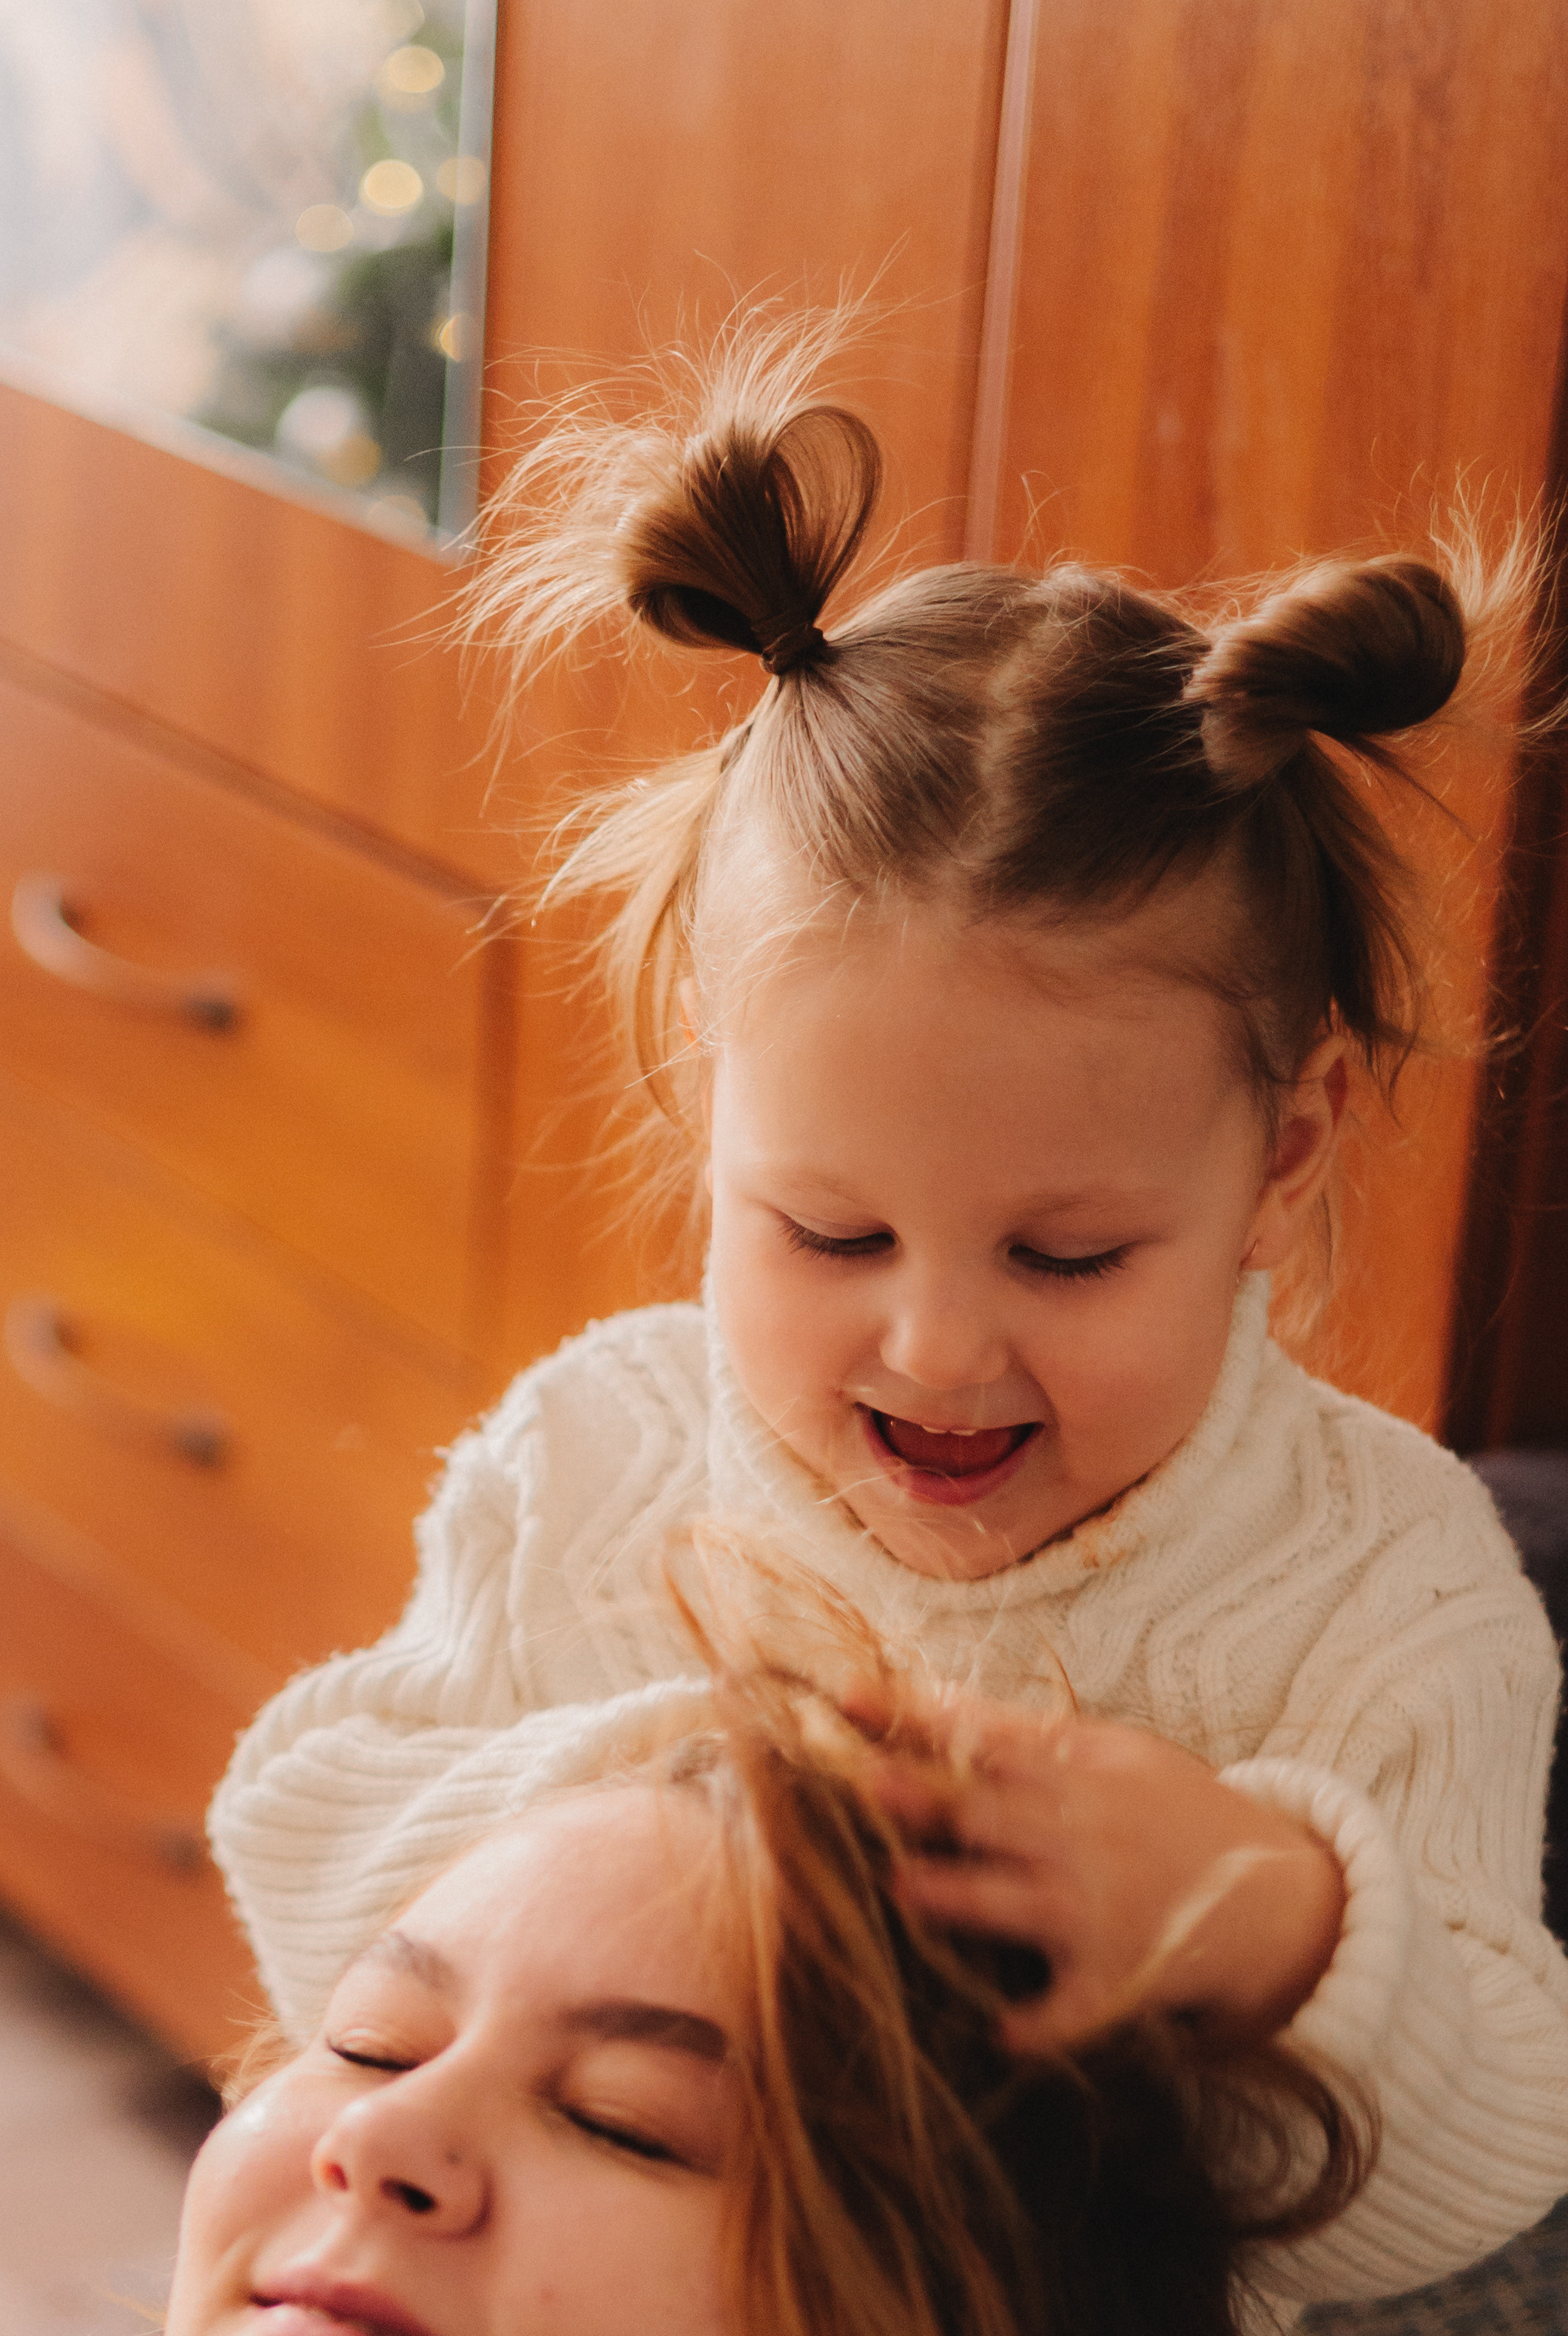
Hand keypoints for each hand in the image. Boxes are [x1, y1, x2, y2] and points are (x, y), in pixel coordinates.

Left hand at [845, 1683, 1345, 2053]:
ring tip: (903, 1889)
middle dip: (930, 1799)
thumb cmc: (1176, 1811)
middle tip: (866, 1782)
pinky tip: (1000, 2032)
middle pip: (990, 1811)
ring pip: (1016, 1902)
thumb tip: (934, 1703)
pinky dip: (1039, 2023)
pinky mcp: (1119, 1979)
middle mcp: (1084, 1834)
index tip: (846, 1699)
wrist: (1277, 1890)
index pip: (980, 1734)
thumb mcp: (1118, 1752)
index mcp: (1079, 1769)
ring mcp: (1101, 1909)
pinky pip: (1072, 2009)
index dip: (912, 1716)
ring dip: (960, 1897)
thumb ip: (1030, 1734)